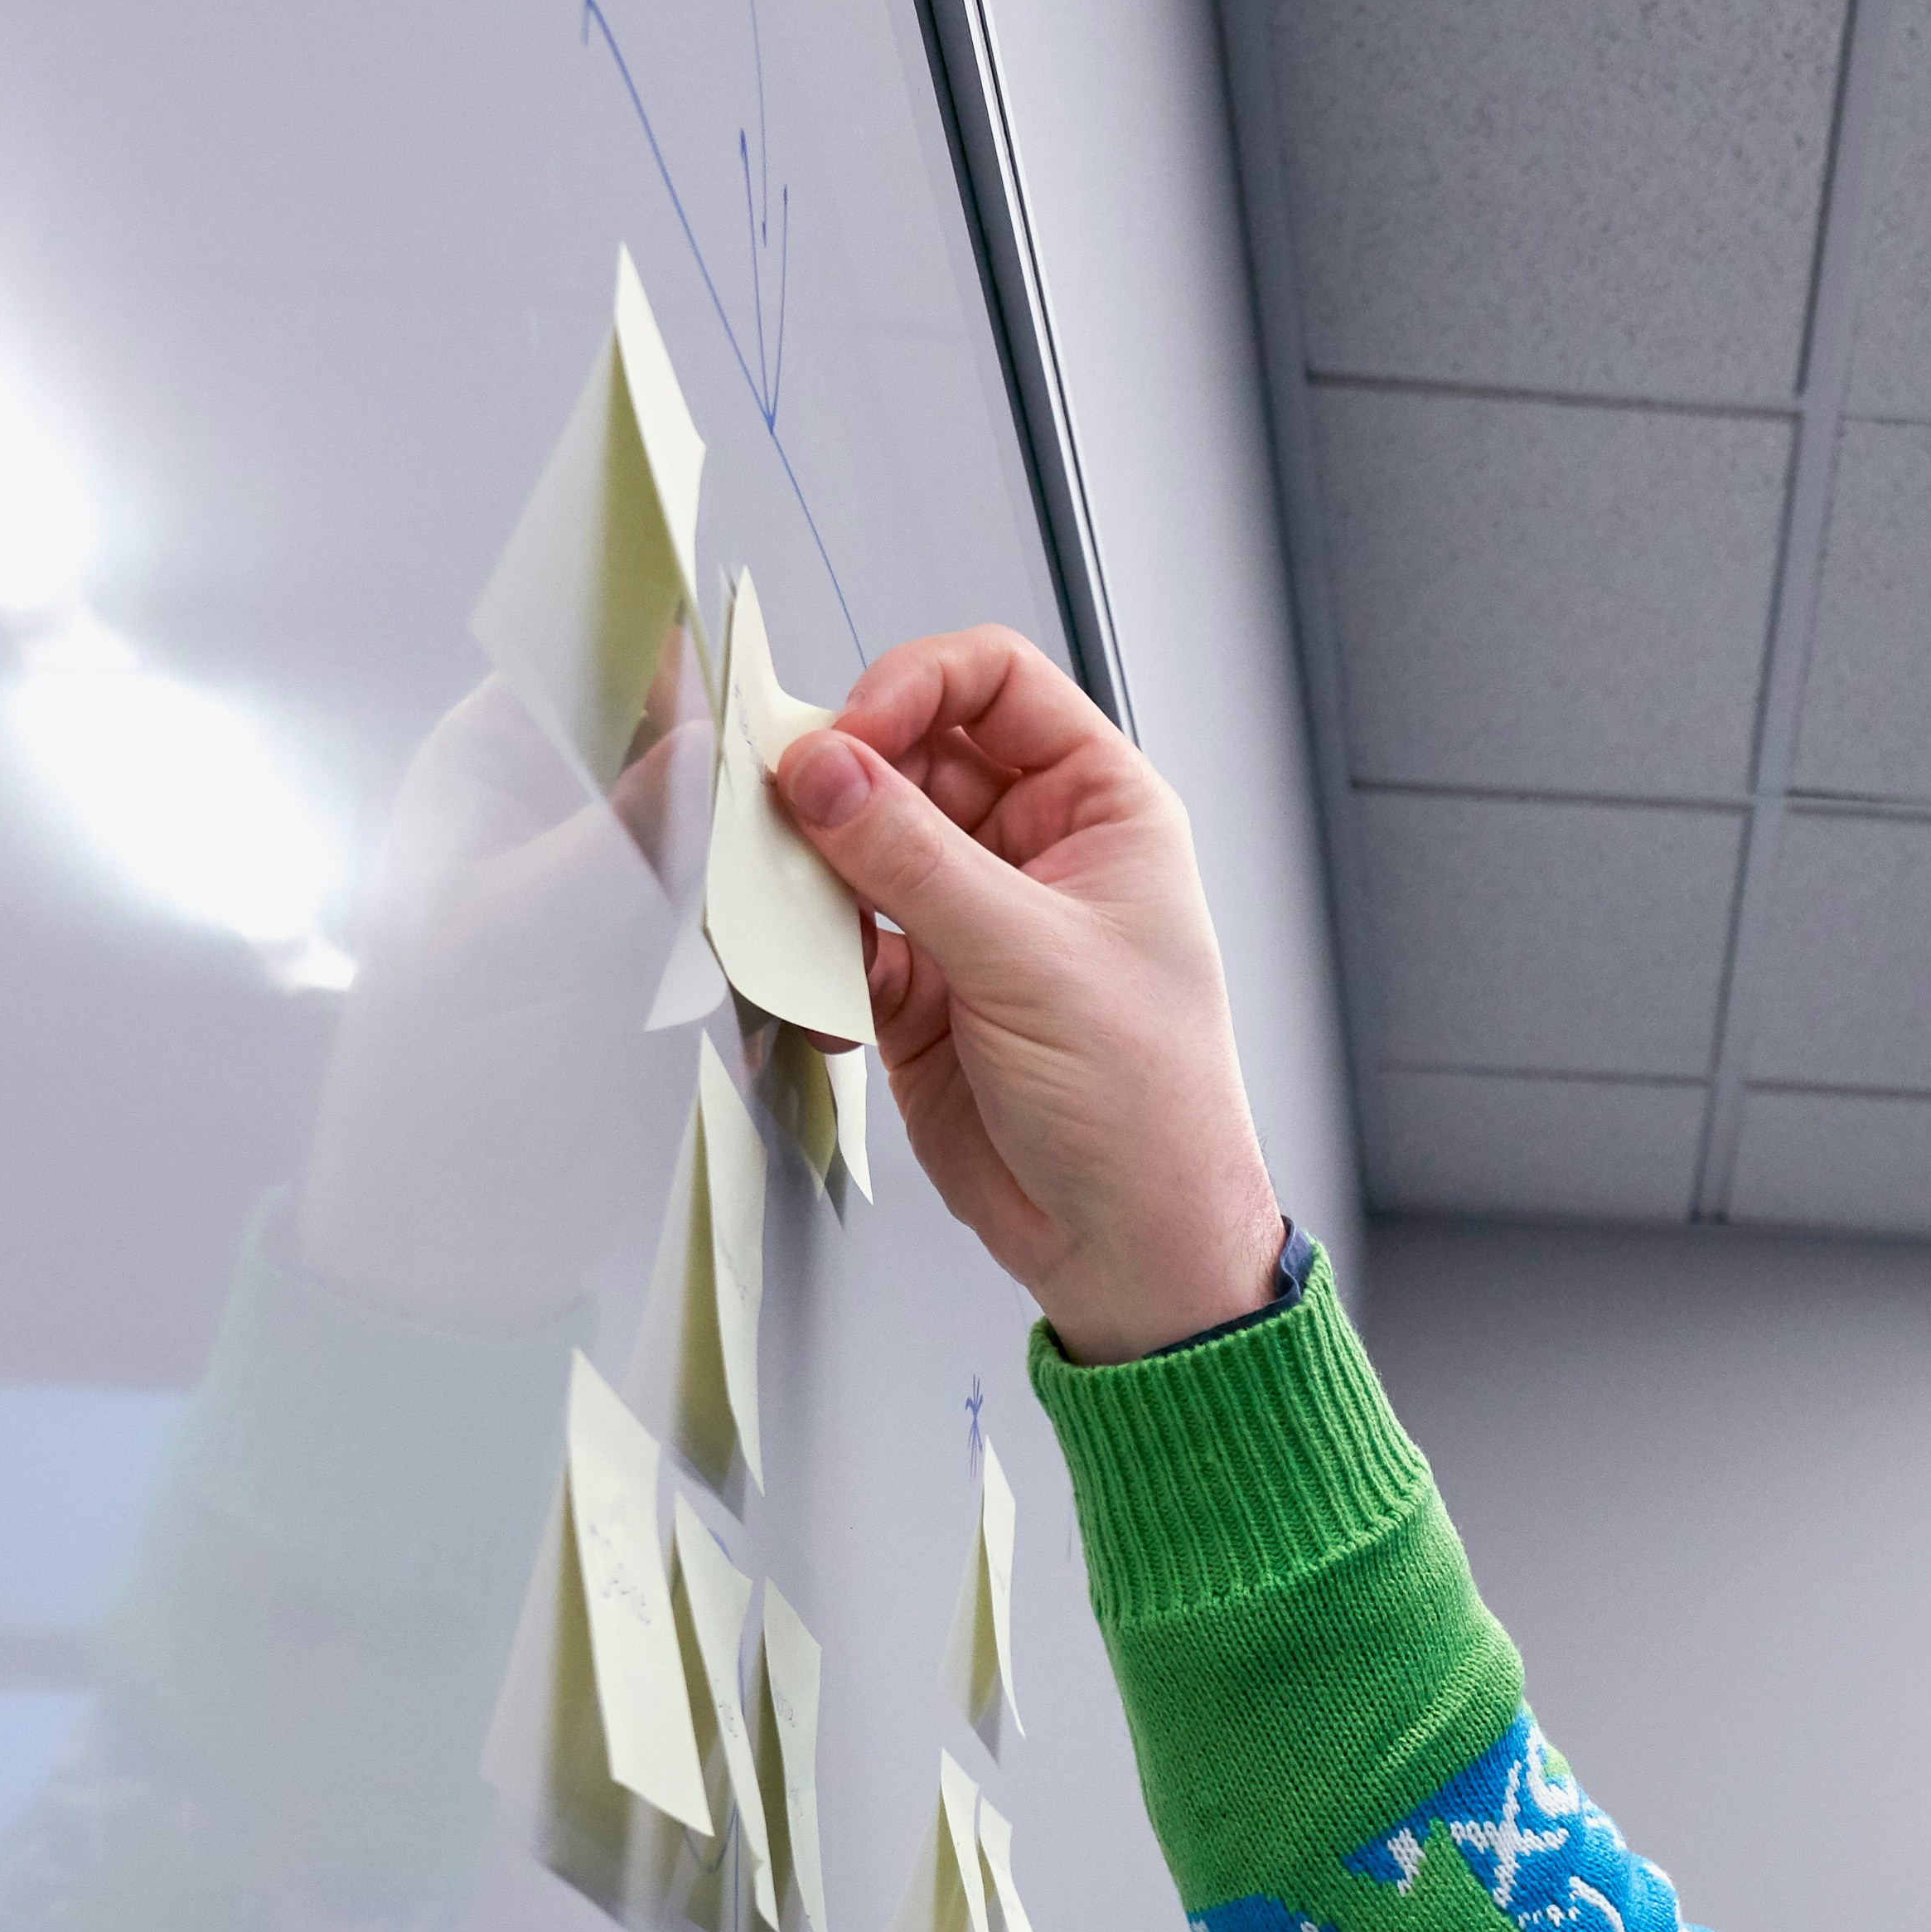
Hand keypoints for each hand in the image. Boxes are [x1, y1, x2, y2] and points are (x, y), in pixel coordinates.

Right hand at [771, 626, 1290, 1359]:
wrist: (1128, 1248)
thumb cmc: (1146, 1108)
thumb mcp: (1030, 961)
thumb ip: (913, 859)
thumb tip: (823, 768)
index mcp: (1099, 808)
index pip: (994, 682)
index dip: (913, 687)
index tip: (847, 737)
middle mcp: (1031, 849)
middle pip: (906, 756)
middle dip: (842, 784)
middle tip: (784, 818)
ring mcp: (968, 917)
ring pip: (859, 846)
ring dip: (814, 874)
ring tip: (791, 914)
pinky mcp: (916, 989)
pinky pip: (838, 938)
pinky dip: (813, 959)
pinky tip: (823, 1001)